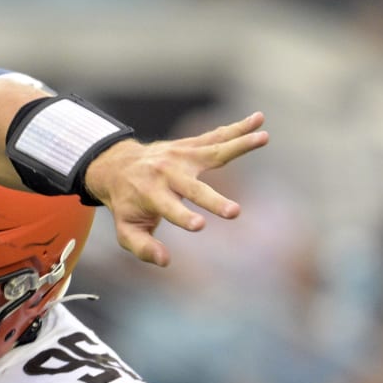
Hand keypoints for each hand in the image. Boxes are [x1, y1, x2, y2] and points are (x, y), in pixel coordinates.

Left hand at [82, 112, 267, 266]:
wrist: (118, 167)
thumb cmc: (126, 204)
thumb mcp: (126, 229)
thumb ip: (143, 247)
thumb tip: (165, 261)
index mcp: (150, 194)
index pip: (168, 208)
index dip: (182, 217)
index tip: (199, 226)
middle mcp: (166, 173)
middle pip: (194, 188)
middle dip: (214, 200)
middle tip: (235, 213)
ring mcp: (180, 156)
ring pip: (213, 152)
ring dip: (239, 145)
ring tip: (265, 137)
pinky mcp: (190, 147)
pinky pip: (217, 137)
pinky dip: (238, 129)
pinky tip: (259, 120)